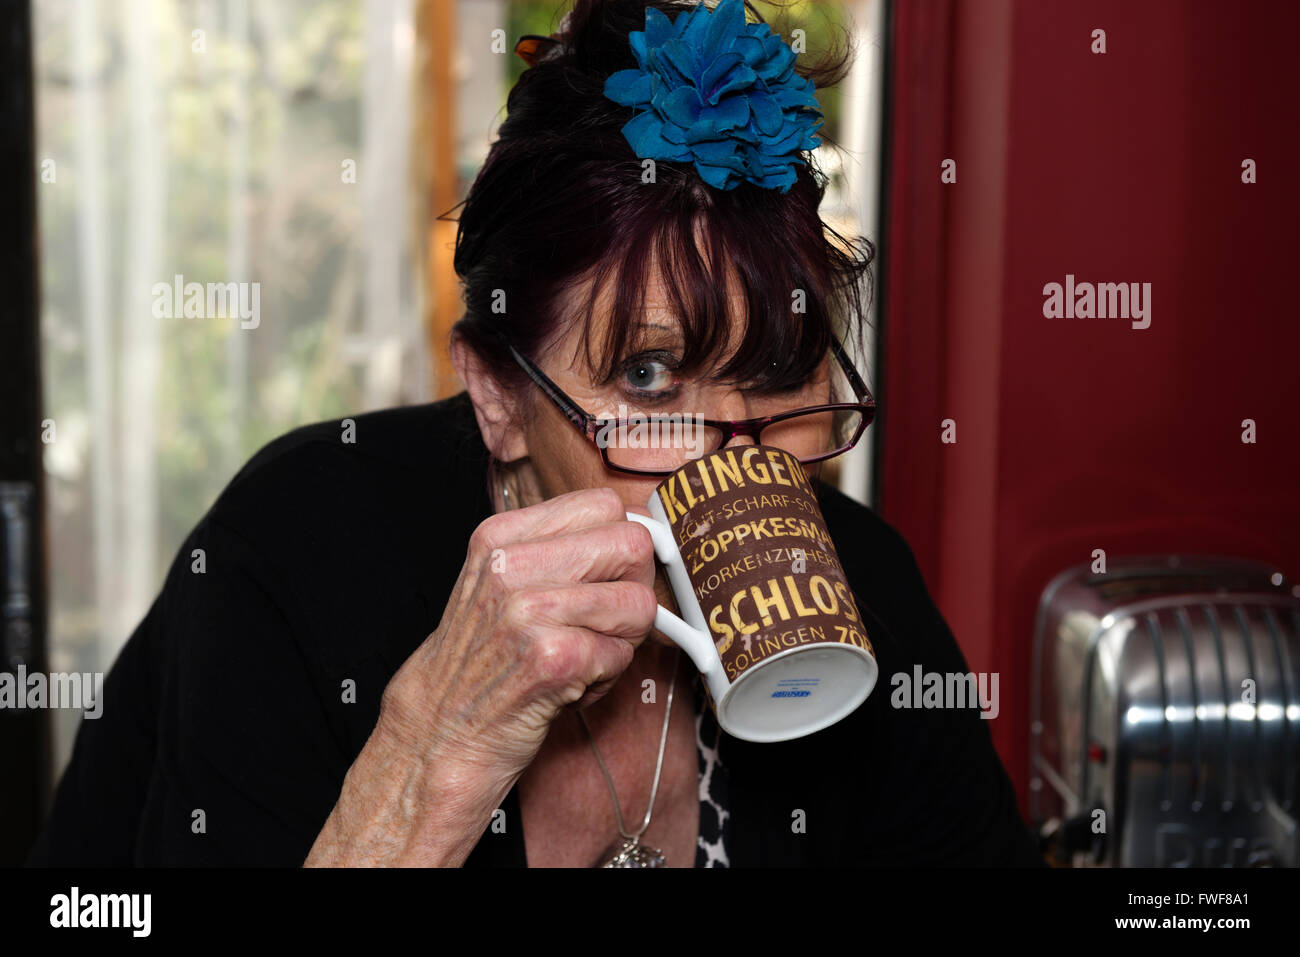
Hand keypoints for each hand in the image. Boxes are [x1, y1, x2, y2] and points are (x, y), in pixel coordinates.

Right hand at [305, 487, 657, 865]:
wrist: (438, 731)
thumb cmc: (482, 661)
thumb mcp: (502, 583)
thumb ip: (559, 552)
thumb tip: (641, 535)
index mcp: (500, 536)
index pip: (603, 504)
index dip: (621, 542)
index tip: (613, 572)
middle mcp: (510, 566)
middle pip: (631, 545)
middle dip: (636, 586)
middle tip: (608, 619)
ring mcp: (528, 612)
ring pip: (638, 604)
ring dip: (621, 639)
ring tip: (581, 654)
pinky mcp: (551, 660)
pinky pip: (622, 655)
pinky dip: (605, 678)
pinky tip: (568, 684)